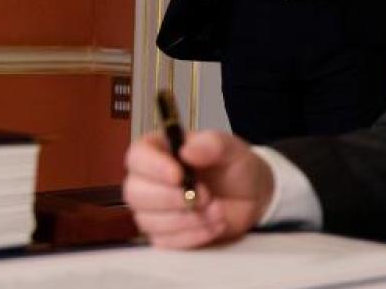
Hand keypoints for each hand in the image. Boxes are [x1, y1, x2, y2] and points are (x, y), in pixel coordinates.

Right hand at [122, 129, 273, 248]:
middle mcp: (149, 179)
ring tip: (218, 210)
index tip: (178, 176)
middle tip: (205, 196)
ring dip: (187, 219)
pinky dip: (193, 235)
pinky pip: (165, 241)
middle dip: (171, 198)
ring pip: (148, 220)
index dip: (153, 167)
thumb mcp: (232, 149)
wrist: (250, 197)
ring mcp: (153, 210)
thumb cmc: (234, 167)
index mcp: (160, 150)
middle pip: (134, 192)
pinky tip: (214, 226)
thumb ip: (212, 144)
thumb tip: (186, 151)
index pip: (138, 156)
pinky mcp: (163, 235)